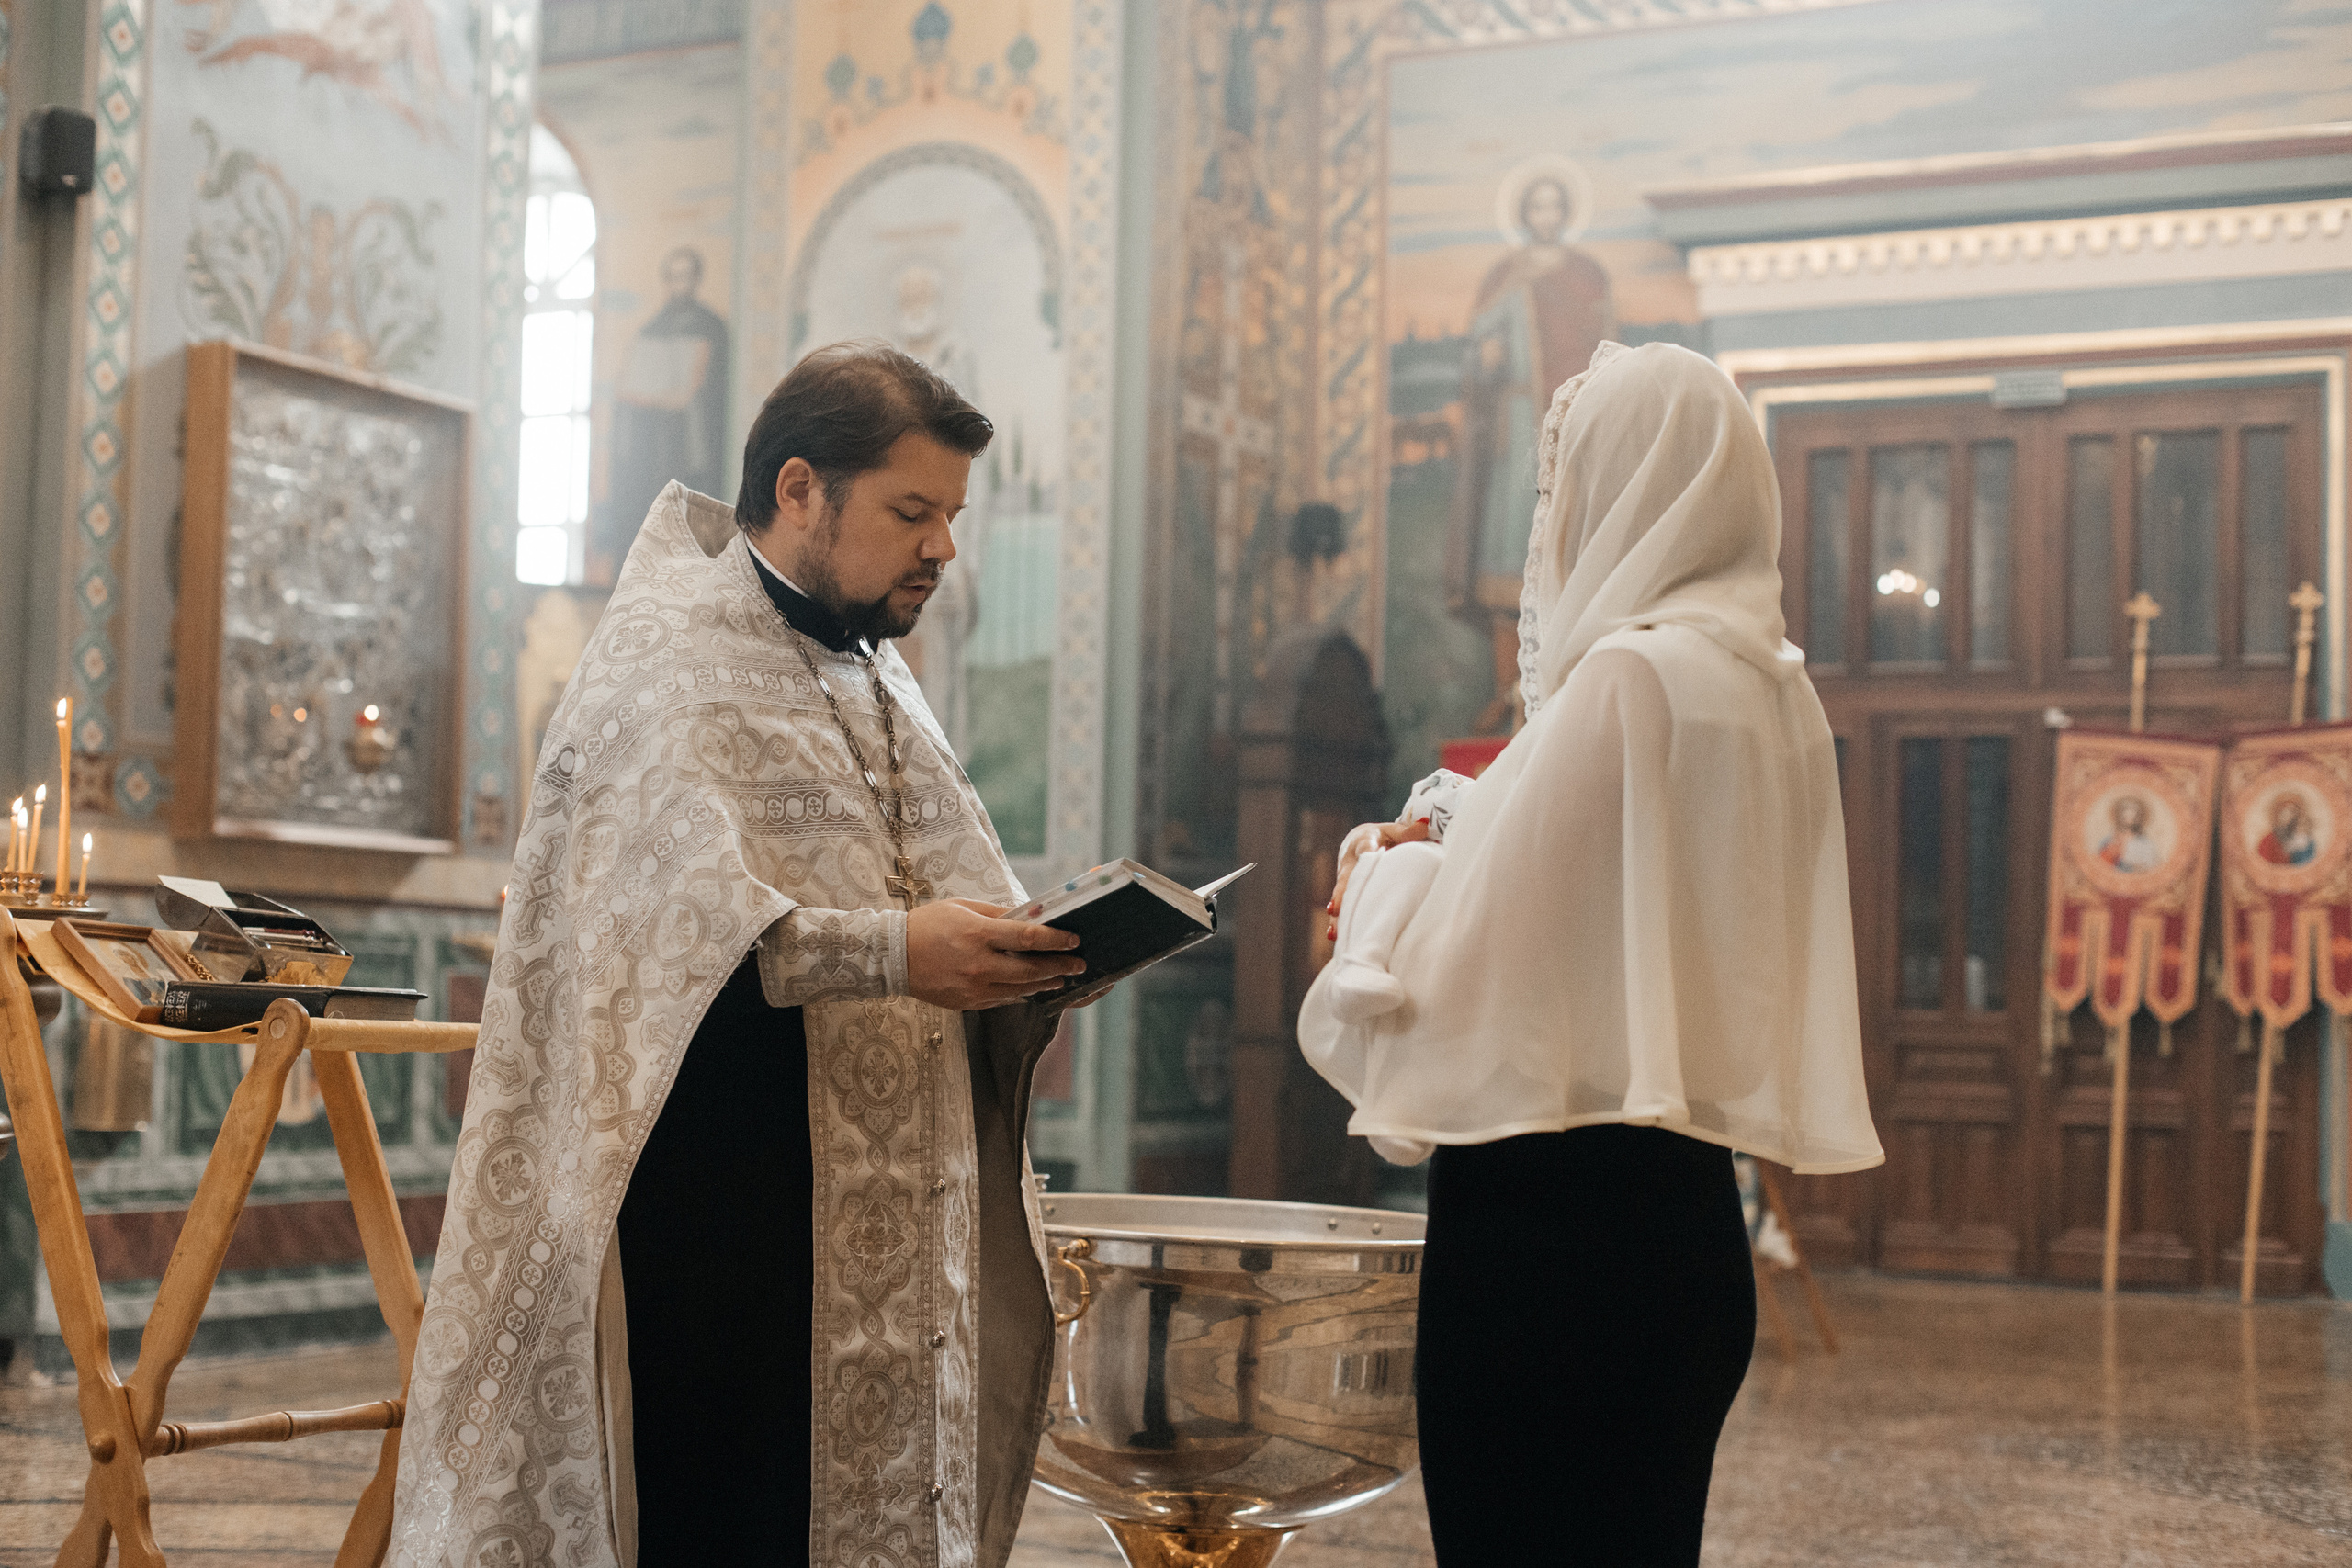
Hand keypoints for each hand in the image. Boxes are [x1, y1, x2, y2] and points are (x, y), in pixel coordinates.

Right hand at [907, 898, 1086, 1010]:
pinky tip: (1031, 986)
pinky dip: (1020, 992)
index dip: (1056, 940)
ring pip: (1021, 989)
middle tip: (1078, 964)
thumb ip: (998, 914)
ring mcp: (974, 988)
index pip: (1028, 938)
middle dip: (1059, 966)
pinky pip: (1003, 999)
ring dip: (1045, 983)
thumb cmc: (928, 925)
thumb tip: (1030, 916)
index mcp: (978, 935)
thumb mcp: (963, 908)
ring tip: (1061, 977)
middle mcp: (979, 964)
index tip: (1074, 939)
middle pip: (1031, 969)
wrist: (893, 957)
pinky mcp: (968, 1003)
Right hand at [1326, 819, 1432, 940]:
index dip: (1366, 854)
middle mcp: (1350, 862)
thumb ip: (1408, 831)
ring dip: (1338, 915)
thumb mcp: (1395, 830)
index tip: (1366, 859)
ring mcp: (1345, 880)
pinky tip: (1336, 937)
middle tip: (1336, 908)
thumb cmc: (1384, 836)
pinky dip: (1340, 922)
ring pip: (1341, 898)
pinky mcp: (1346, 894)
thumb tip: (1425, 825)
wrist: (1360, 841)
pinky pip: (1343, 908)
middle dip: (1343, 894)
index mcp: (1364, 842)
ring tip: (1335, 931)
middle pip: (1347, 879)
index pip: (1365, 847)